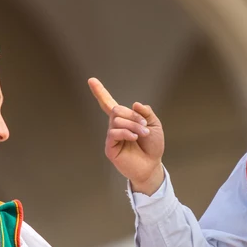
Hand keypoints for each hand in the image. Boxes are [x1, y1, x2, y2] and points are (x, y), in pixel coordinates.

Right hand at [88, 78, 164, 194]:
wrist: (152, 165)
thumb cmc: (152, 146)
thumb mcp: (154, 125)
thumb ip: (145, 112)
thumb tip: (134, 104)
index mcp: (125, 120)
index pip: (109, 104)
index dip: (100, 92)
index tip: (91, 80)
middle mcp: (115, 126)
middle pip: (116, 110)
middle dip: (133, 116)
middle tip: (144, 126)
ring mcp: (112, 137)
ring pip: (117, 120)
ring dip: (133, 125)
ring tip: (143, 134)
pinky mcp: (110, 148)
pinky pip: (114, 133)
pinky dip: (126, 133)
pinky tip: (134, 138)